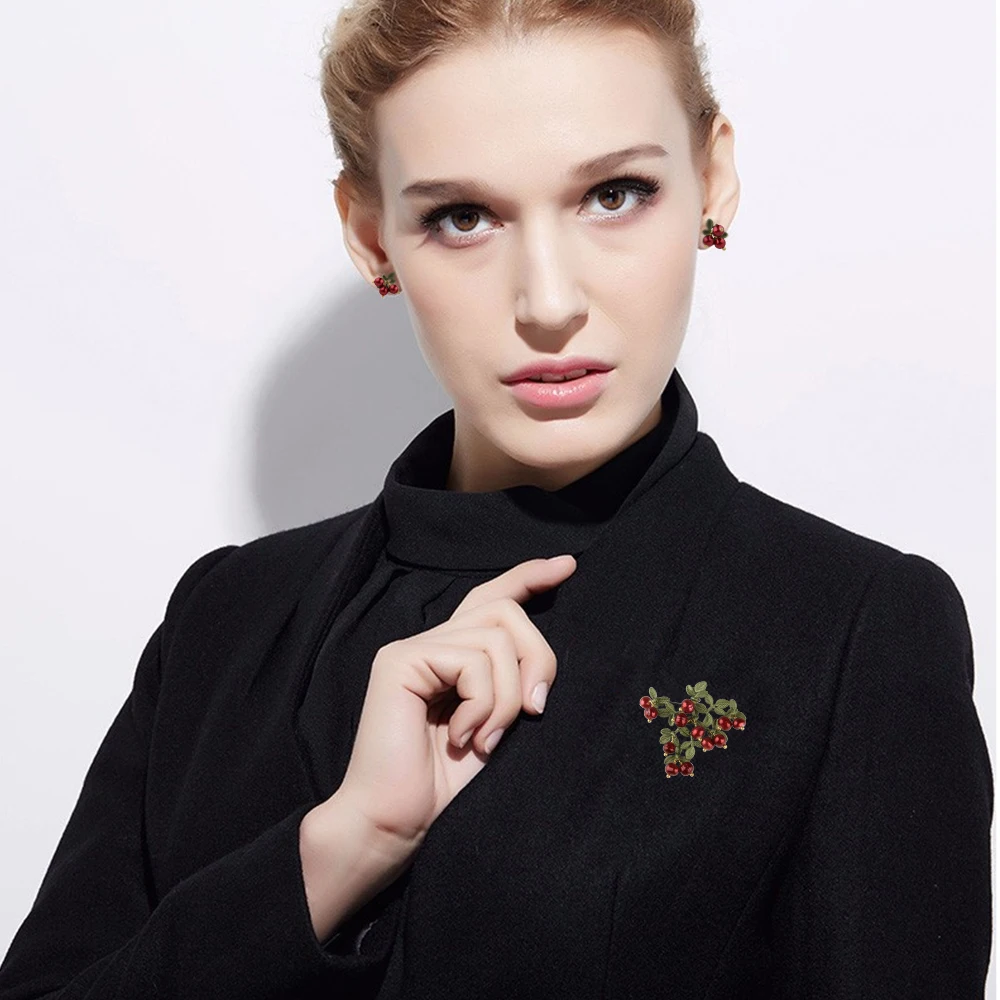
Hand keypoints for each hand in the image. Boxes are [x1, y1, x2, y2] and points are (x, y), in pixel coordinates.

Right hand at [334, 555, 576, 851]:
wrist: (394, 823)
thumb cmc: (444, 784)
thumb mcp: (496, 724)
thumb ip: (510, 683)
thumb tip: (542, 662)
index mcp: (451, 655)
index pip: (491, 598)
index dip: (528, 578)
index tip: (567, 566)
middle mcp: (429, 642)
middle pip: (505, 611)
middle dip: (537, 657)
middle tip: (534, 711)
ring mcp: (411, 648)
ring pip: (496, 638)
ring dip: (507, 696)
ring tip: (489, 738)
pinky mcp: (401, 661)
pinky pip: (472, 662)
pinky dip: (483, 705)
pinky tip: (466, 738)